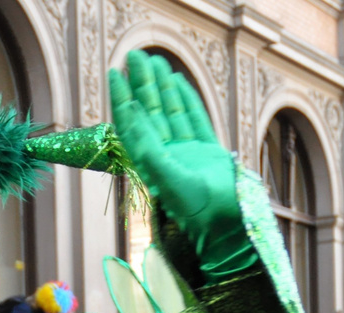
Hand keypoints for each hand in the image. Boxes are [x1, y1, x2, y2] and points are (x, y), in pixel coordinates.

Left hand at [109, 53, 249, 275]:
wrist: (228, 226)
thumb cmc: (198, 209)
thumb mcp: (170, 178)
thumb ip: (150, 148)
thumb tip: (130, 117)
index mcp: (151, 164)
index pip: (132, 125)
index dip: (122, 99)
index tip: (115, 74)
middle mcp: (165, 157)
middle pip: (150, 114)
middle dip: (141, 85)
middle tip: (134, 55)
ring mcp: (186, 154)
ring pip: (171, 113)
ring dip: (161, 88)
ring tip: (153, 60)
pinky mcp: (207, 153)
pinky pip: (194, 119)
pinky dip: (186, 99)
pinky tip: (177, 81)